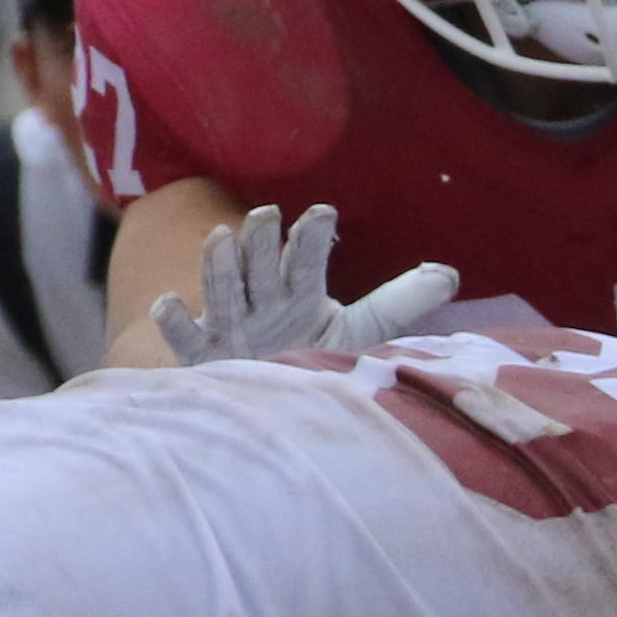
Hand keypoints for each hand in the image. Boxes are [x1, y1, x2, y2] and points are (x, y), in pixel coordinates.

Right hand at [150, 205, 458, 363]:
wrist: (269, 404)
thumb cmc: (309, 358)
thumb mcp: (358, 333)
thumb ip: (397, 303)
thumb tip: (449, 274)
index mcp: (298, 294)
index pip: (307, 262)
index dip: (313, 240)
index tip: (324, 214)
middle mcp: (262, 304)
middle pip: (262, 269)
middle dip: (264, 242)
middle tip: (269, 213)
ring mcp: (229, 327)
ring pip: (223, 292)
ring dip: (221, 266)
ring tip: (222, 235)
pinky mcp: (204, 358)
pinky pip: (185, 339)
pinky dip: (174, 322)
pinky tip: (167, 303)